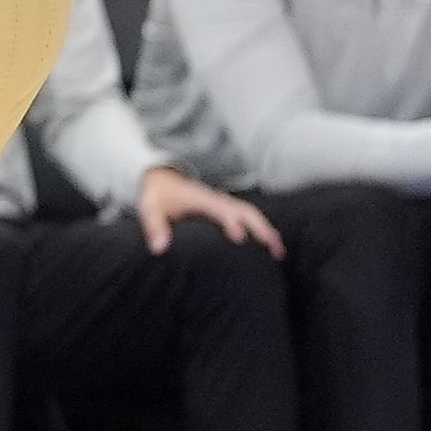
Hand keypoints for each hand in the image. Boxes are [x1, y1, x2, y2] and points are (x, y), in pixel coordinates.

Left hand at [135, 164, 279, 254]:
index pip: (220, 210)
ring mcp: (224, 202)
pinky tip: (271, 244)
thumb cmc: (159, 197)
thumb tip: (160, 248)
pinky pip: (249, 215)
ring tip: (279, 251)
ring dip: (267, 230)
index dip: (230, 222)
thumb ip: (154, 227)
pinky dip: (262, 227)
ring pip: (252, 213)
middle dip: (261, 228)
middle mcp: (217, 200)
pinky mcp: (226, 208)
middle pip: (246, 211)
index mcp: (202, 200)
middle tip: (274, 250)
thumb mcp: (151, 210)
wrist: (163, 179)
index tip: (239, 239)